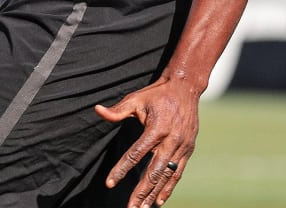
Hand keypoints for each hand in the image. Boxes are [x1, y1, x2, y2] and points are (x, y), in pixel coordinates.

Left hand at [95, 77, 199, 207]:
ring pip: (167, 176)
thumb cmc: (157, 94)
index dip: (121, 169)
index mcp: (157, 128)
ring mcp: (182, 147)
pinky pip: (177, 173)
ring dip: (154, 194)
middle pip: (154, 171)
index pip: (135, 154)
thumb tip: (97, 110)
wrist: (186, 89)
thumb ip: (118, 111)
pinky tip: (158, 201)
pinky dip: (168, 188)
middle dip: (141, 191)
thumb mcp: (136, 98)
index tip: (110, 183)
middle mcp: (172, 140)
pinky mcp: (188, 150)